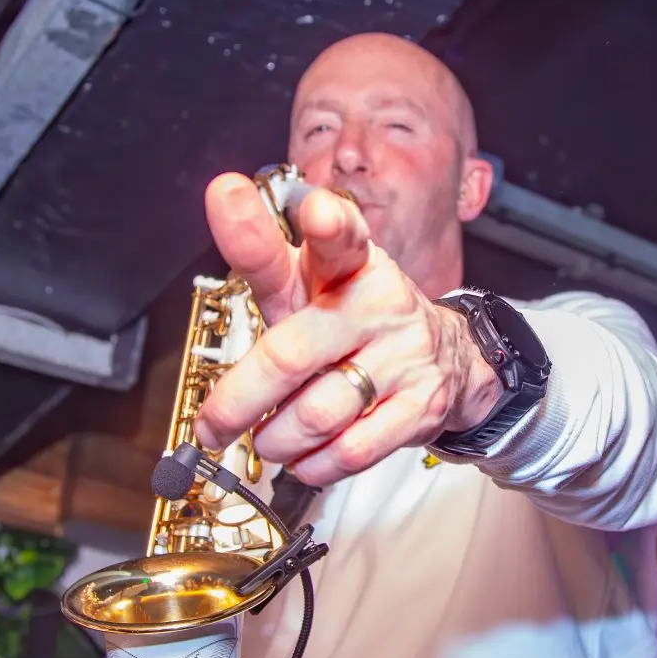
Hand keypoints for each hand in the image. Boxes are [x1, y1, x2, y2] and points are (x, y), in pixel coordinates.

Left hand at [193, 175, 501, 485]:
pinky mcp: (420, 407)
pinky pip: (352, 450)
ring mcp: (404, 357)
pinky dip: (314, 463)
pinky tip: (304, 457)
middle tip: (211, 427)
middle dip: (238, 400)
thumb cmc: (351, 316)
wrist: (445, 356)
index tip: (313, 210)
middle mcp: (379, 303)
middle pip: (292, 354)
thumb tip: (222, 194)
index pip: (337, 236)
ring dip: (277, 437)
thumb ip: (263, 252)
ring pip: (317, 413)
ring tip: (268, 438)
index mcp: (349, 262)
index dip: (325, 223)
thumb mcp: (310, 281)